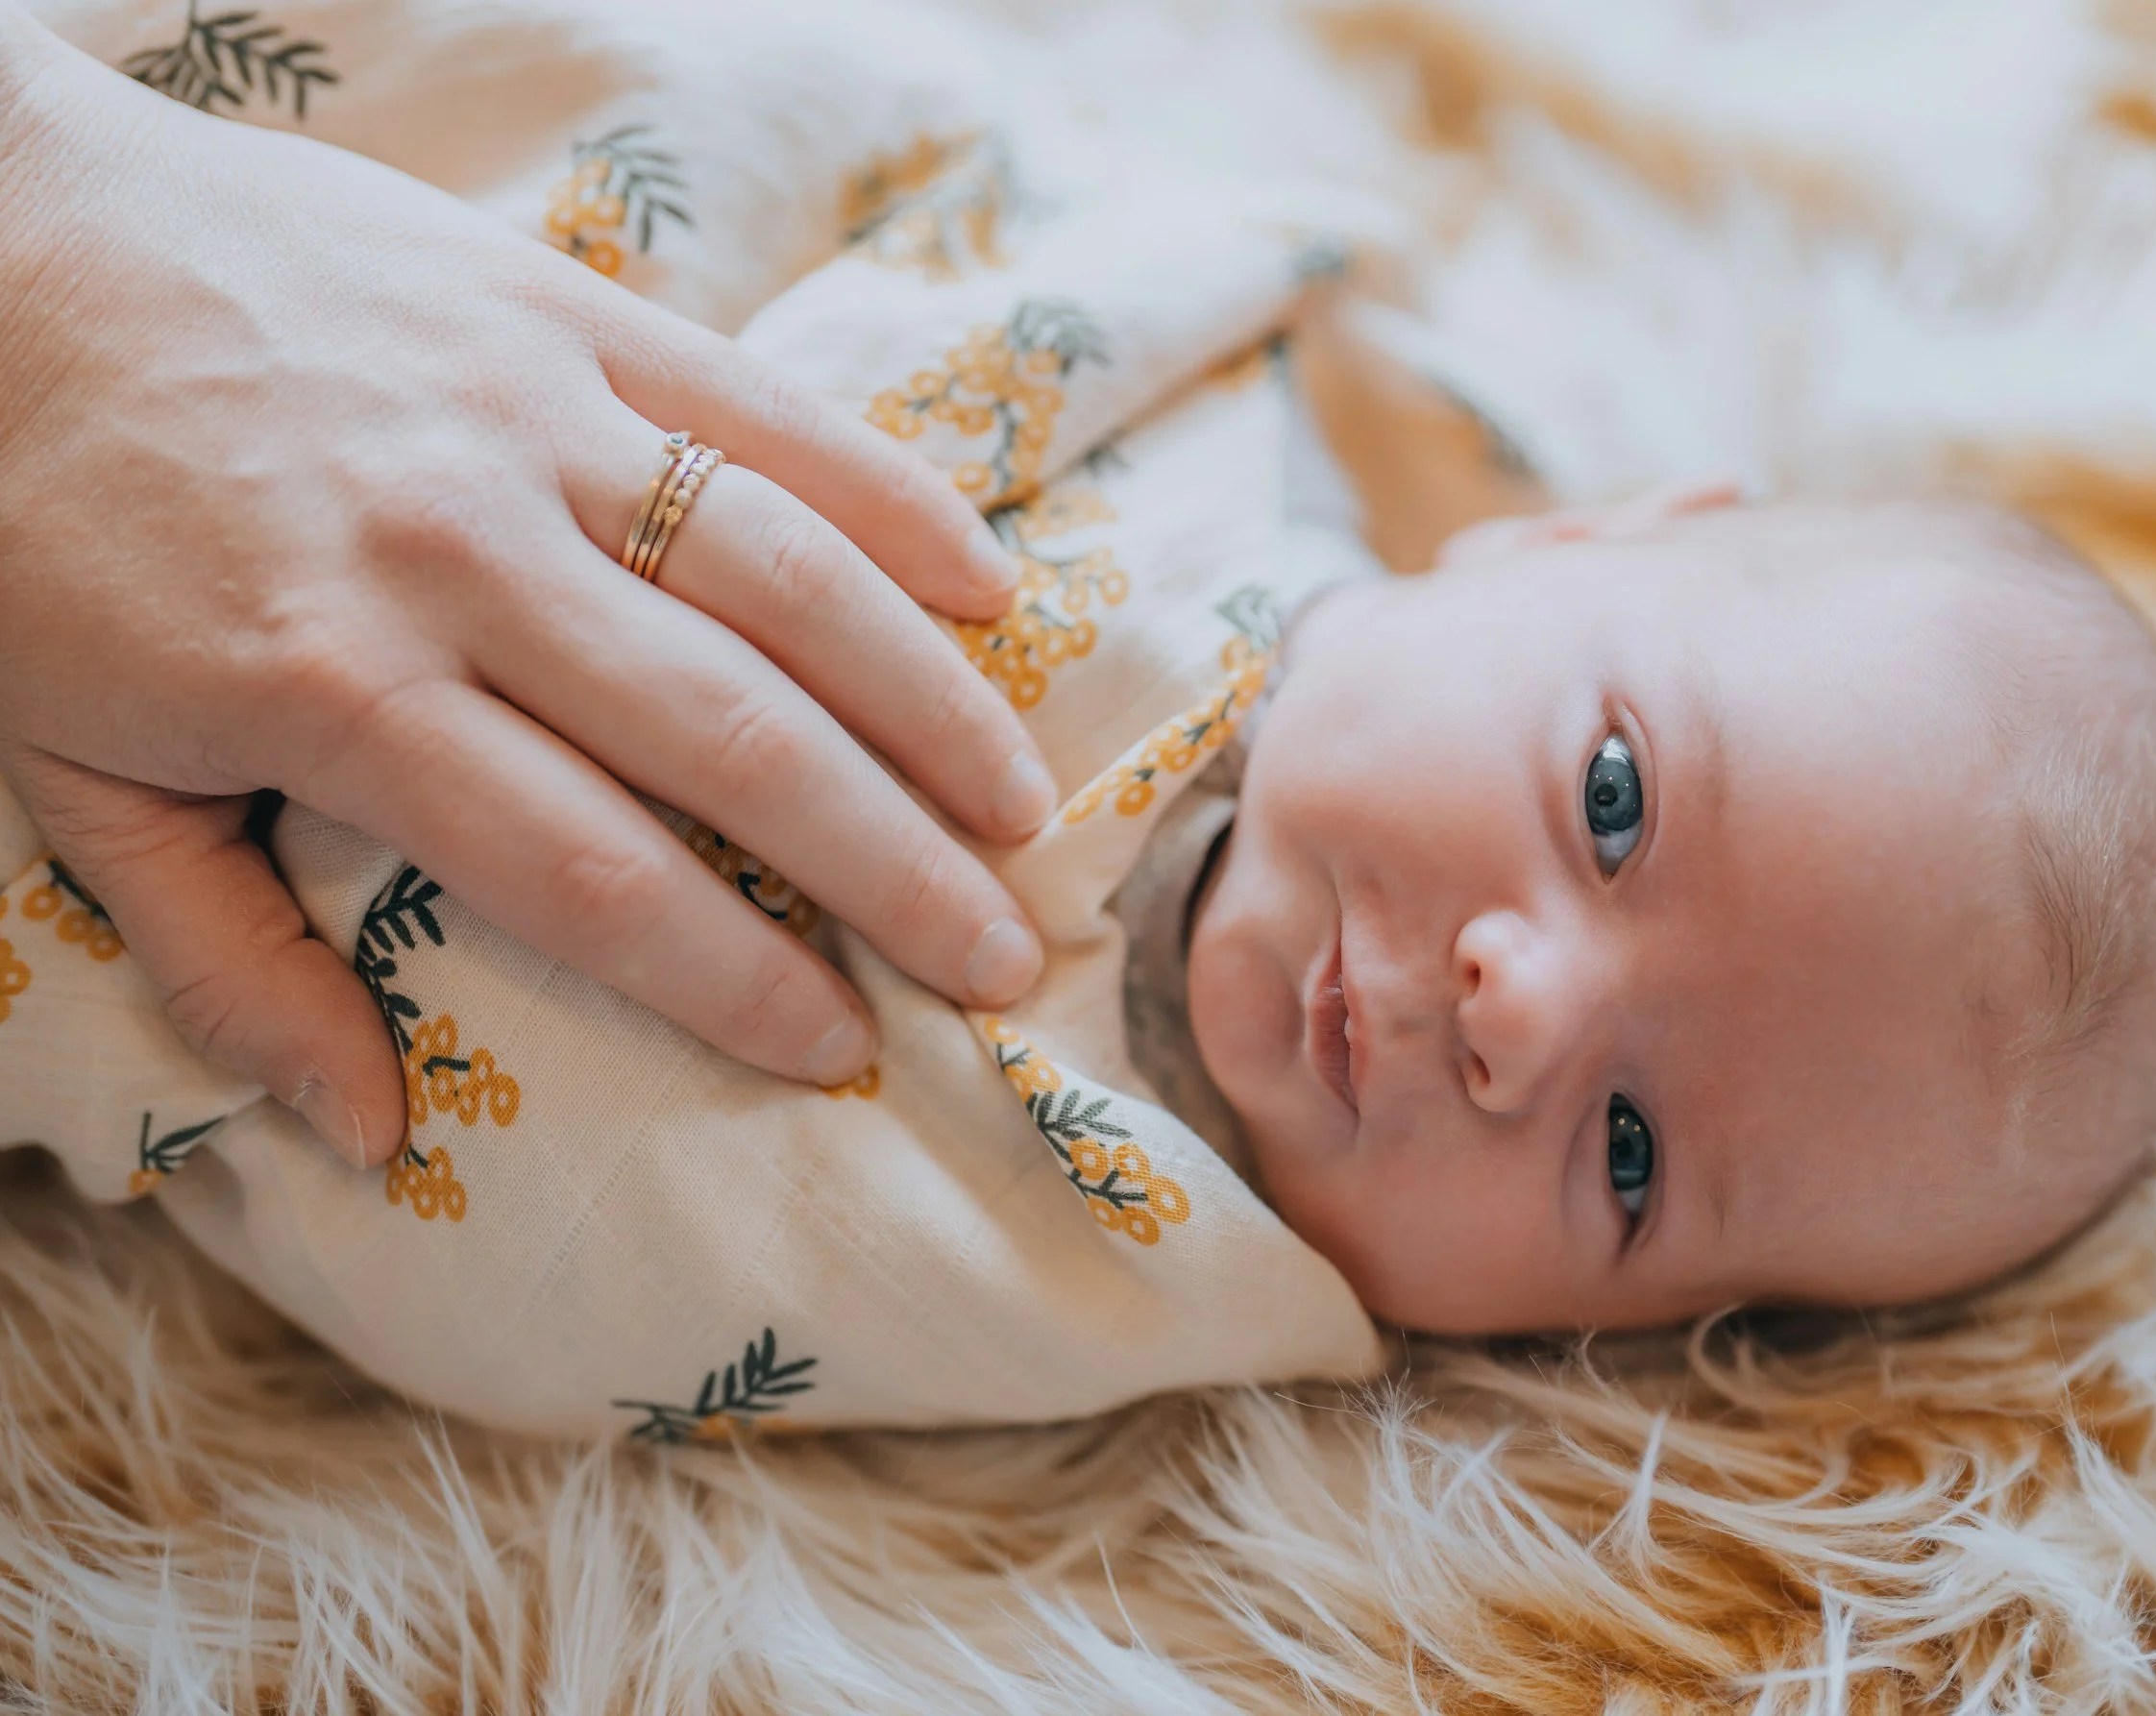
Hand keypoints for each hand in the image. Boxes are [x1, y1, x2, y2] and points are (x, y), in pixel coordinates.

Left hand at [0, 13, 1051, 1165]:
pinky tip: (987, 586)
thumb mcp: (69, 778)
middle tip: (999, 958)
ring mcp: (526, 419)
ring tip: (1022, 807)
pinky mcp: (559, 312)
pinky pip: (761, 410)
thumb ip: (223, 963)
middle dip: (890, 868)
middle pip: (733, 739)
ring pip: (783, 577)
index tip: (844, 1047)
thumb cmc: (25, 534)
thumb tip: (365, 1133)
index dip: (736, 977)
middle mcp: (463, 557)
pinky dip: (889, 498)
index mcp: (338, 689)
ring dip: (926, 702)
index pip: (591, 869)